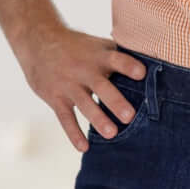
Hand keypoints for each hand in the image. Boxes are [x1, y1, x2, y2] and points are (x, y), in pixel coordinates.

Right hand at [18, 26, 147, 151]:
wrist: (38, 41)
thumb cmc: (77, 46)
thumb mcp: (96, 45)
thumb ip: (118, 55)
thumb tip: (151, 66)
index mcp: (99, 55)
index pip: (116, 59)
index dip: (128, 65)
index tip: (142, 73)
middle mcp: (84, 70)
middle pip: (102, 86)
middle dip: (115, 101)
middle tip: (129, 116)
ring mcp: (69, 84)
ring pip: (85, 104)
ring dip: (98, 119)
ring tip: (112, 134)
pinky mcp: (55, 97)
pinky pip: (65, 118)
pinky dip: (74, 134)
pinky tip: (84, 148)